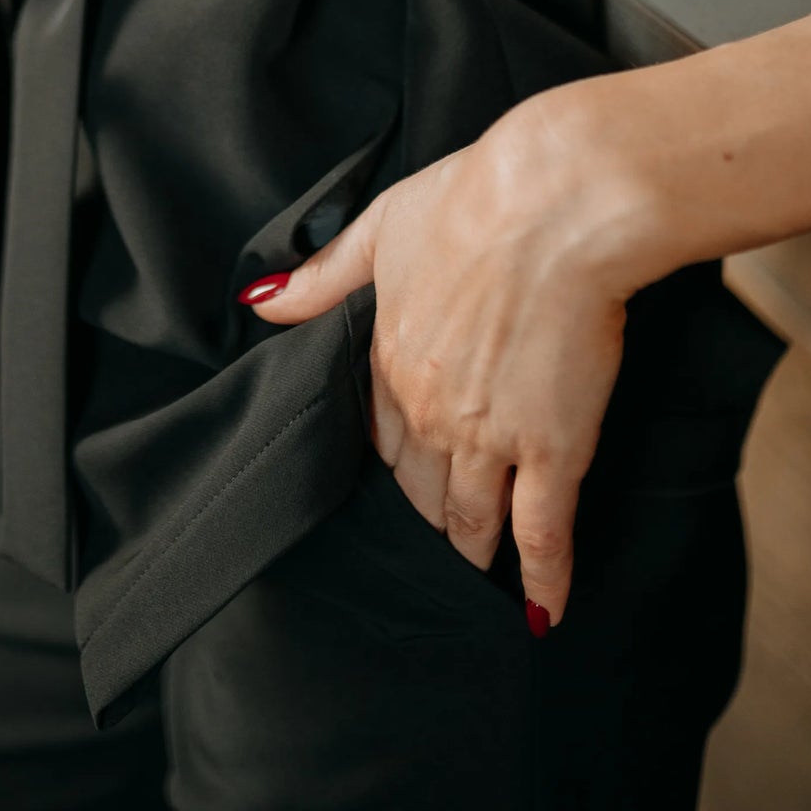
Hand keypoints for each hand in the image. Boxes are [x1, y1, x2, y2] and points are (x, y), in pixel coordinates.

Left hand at [242, 93, 649, 630]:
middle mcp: (427, 409)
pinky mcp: (551, 446)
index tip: (390, 485)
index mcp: (387, 356)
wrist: (551, 205)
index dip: (386, 461)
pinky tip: (542, 610)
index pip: (377, 432)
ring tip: (473, 583)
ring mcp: (488, 434)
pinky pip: (541, 529)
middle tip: (430, 552)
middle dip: (422, 519)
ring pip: (470, 516)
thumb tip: (259, 303)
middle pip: (417, 486)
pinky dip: (542, 574)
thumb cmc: (471, 200)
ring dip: (469, 552)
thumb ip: (322, 276)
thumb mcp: (380, 227)